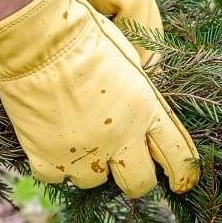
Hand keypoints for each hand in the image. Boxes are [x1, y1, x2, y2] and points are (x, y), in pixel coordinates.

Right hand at [0, 0, 197, 196]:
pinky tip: (51, 141)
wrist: (38, 39)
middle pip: (139, 183)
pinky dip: (54, 164)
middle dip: (136, 178)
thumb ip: (142, 101)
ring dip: (90, 167)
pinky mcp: (48, 157)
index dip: (183, 173)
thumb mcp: (131, 65)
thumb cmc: (86, 38)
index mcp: (147, 111)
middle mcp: (121, 137)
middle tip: (124, 165)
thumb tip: (145, 124)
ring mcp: (84, 151)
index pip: (178, 155)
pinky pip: (56, 178)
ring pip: (95, 184)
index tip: (182, 182)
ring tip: (79, 139)